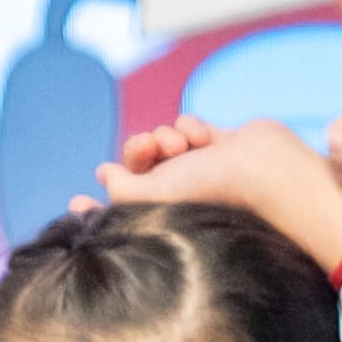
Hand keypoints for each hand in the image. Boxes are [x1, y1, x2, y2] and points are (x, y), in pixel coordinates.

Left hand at [99, 114, 341, 265]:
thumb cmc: (214, 191)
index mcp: (164, 215)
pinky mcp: (218, 146)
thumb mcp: (155, 196)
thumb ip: (121, 190)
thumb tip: (104, 175)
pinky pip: (188, 126)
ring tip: (183, 145)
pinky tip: (204, 138)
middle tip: (149, 145)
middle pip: (139, 167)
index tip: (75, 205)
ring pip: (164, 141)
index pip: (120, 214)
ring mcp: (199, 169)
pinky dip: (191, 126)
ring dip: (168, 135)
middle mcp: (179, 195)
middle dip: (140, 149)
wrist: (267, 169)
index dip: (96, 211)